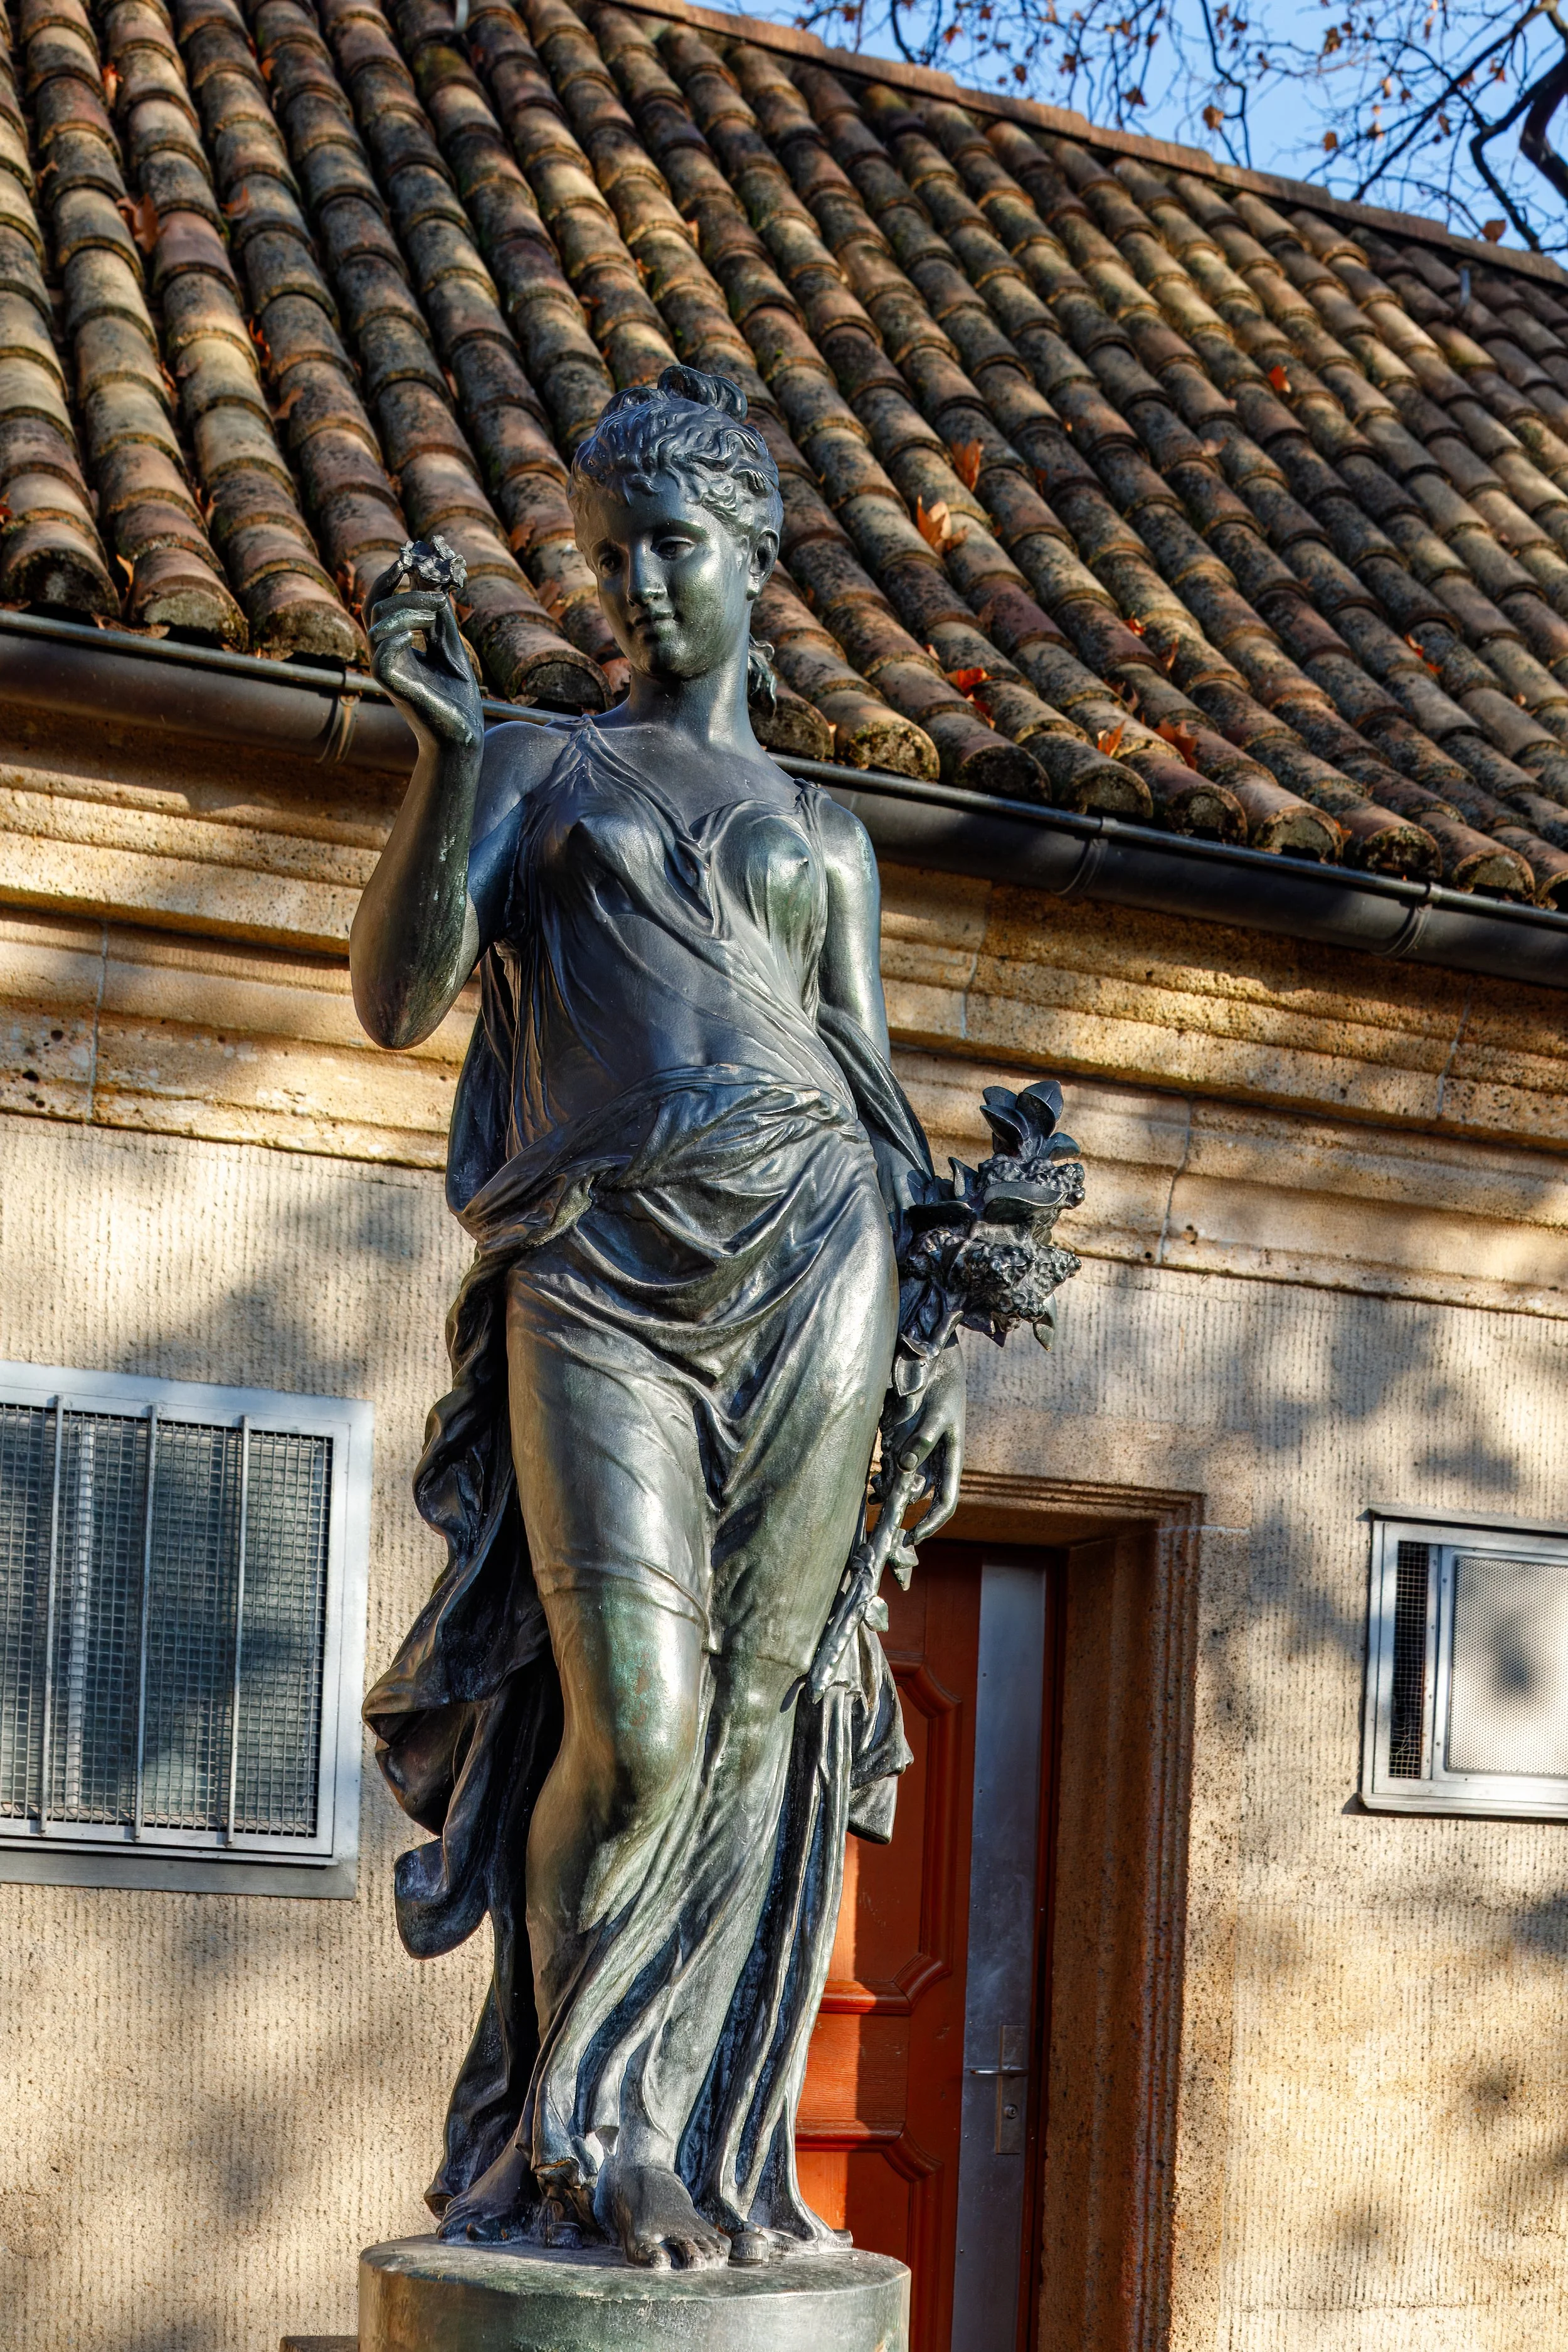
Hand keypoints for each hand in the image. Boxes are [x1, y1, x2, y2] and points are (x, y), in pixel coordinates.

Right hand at [367, 563, 483, 756]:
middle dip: (406, 594)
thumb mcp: (450, 647)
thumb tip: (431, 581)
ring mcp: (389, 672)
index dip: (388, 580)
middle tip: (438, 597)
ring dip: (407, 612)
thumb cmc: (457, 696)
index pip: (381, 605)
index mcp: (397, 646)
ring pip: (377, 628)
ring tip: (435, 615)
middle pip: (376, 610)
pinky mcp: (395, 688)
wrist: (464, 735)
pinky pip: (381, 659)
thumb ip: (439, 617)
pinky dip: (395, 641)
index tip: (405, 559)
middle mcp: (387, 656)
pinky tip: (415, 637)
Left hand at [883, 1343, 965, 1541]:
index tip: (911, 1538)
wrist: (934, 1360)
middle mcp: (934, 1461)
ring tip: (871, 1495)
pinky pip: (892, 1468)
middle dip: (903, 1513)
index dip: (930, 1524)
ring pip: (903, 1485)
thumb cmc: (942, 1386)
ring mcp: (918, 1452)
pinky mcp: (902, 1441)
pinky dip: (881, 1478)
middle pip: (920, 1498)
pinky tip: (870, 1481)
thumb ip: (923, 1439)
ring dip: (888, 1494)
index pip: (945, 1502)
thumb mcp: (937, 1412)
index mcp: (950, 1459)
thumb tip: (905, 1467)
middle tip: (880, 1529)